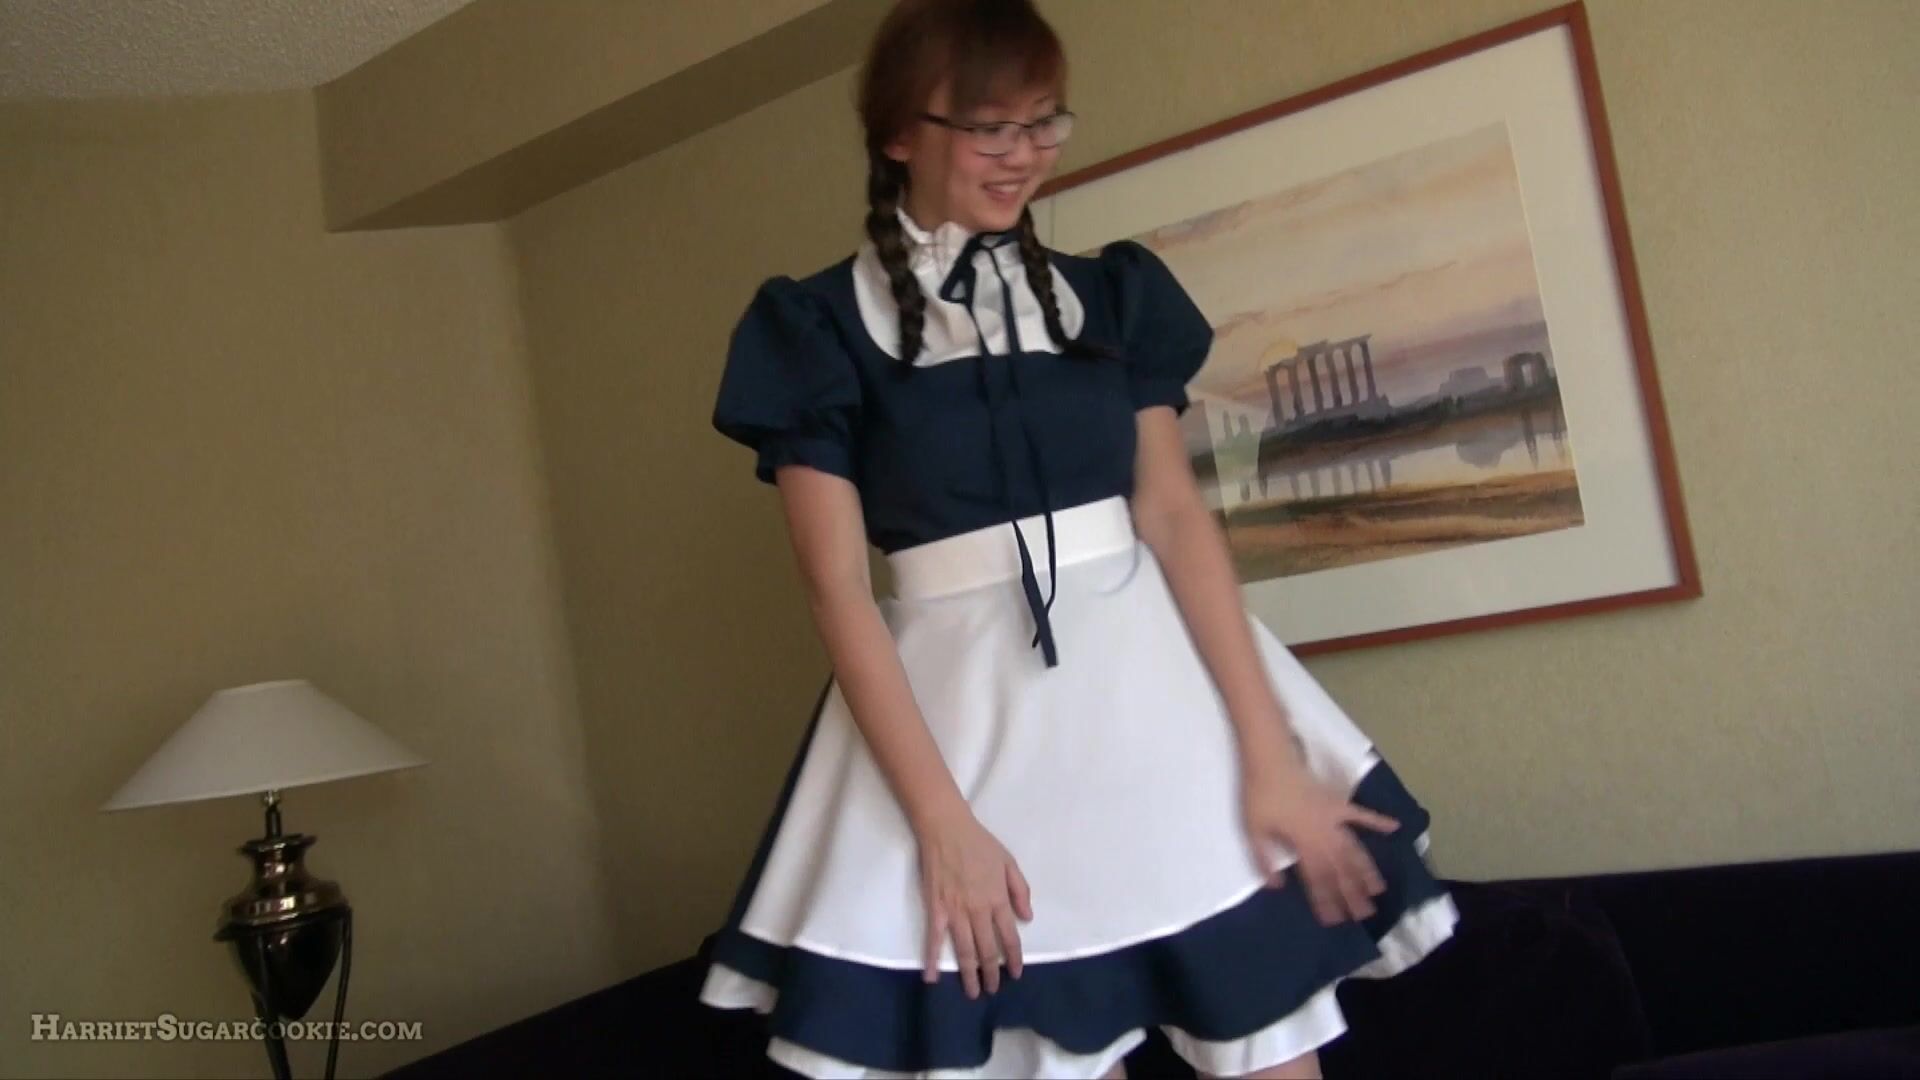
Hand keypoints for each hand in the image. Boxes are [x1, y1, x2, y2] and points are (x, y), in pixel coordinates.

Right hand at [915, 809, 1032, 997]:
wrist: (946, 828)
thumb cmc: (979, 843)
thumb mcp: (1009, 862)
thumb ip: (1020, 890)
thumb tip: (1027, 918)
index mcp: (998, 899)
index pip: (1009, 936)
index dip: (1014, 958)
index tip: (1016, 974)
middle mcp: (978, 910)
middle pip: (987, 949)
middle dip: (992, 974)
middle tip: (992, 990)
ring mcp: (955, 911)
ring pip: (965, 950)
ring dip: (969, 974)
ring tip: (972, 992)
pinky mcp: (935, 908)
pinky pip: (934, 938)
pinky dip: (932, 959)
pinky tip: (932, 978)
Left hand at [1240, 747, 1398, 925]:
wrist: (1270, 759)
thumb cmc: (1258, 795)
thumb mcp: (1253, 831)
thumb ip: (1264, 859)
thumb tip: (1277, 886)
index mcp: (1303, 844)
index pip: (1317, 879)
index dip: (1325, 900)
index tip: (1334, 919)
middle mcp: (1324, 835)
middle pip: (1341, 869)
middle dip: (1352, 894)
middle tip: (1365, 914)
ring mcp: (1334, 818)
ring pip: (1355, 849)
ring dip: (1367, 870)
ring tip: (1378, 889)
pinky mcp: (1338, 802)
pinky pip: (1362, 814)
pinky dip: (1378, 821)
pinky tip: (1395, 827)